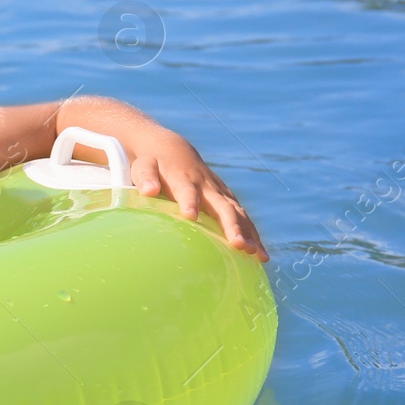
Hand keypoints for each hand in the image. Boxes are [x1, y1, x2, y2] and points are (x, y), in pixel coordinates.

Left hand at [128, 131, 268, 261]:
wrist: (173, 150)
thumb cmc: (154, 163)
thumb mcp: (144, 166)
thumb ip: (146, 177)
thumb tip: (148, 190)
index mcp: (184, 179)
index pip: (187, 191)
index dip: (190, 202)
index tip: (190, 215)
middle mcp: (207, 186)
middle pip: (223, 206)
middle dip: (232, 226)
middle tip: (239, 245)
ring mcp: (220, 192)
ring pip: (239, 213)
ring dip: (248, 233)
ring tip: (257, 254)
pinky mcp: (227, 199)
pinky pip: (243, 218)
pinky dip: (253, 234)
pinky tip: (261, 255)